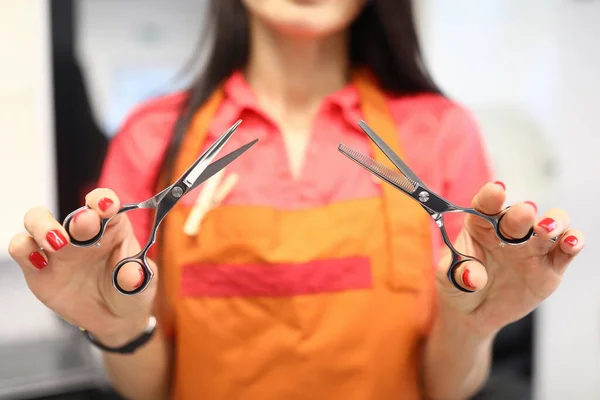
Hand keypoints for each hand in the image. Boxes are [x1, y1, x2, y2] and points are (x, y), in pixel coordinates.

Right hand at [8, 189, 156, 345]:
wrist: (114, 319)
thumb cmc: (131, 293)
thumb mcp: (143, 286)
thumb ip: (138, 278)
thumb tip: (131, 276)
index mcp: (112, 227)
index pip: (105, 203)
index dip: (104, 200)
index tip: (107, 205)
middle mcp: (83, 232)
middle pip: (72, 211)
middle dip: (78, 216)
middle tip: (84, 224)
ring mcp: (58, 247)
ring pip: (36, 220)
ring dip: (42, 226)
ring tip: (57, 243)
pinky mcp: (37, 267)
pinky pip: (22, 248)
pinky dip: (23, 249)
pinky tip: (38, 262)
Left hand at [435, 182, 584, 336]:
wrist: (473, 312)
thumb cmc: (456, 286)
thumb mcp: (448, 279)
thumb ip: (459, 273)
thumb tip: (472, 277)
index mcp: (480, 225)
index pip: (486, 205)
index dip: (491, 196)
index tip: (496, 190)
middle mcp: (508, 231)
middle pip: (519, 214)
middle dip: (521, 213)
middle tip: (524, 212)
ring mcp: (531, 247)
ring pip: (550, 225)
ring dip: (554, 221)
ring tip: (547, 228)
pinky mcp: (550, 266)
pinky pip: (565, 251)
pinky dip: (573, 242)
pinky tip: (572, 242)